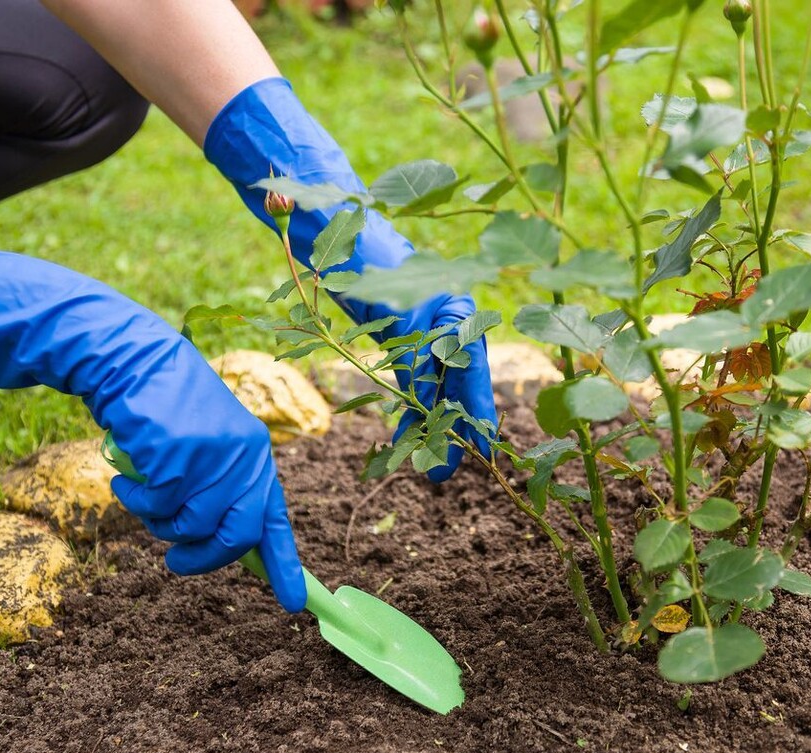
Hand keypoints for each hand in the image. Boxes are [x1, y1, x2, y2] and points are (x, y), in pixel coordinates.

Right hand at [0, 238, 306, 611]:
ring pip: (190, 526)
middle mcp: (244, 457)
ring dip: (159, 523)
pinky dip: (135, 500)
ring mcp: (213, 456)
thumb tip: (230, 544)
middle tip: (176, 562)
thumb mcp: (209, 444)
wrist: (133, 360)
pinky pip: (157, 506)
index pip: (276, 518)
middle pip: (235, 535)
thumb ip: (222, 487)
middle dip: (203, 559)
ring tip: (143, 495)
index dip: (285, 564)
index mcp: (256, 455)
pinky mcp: (178, 456)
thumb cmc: (166, 409)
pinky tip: (127, 480)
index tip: (296, 604)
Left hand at [206, 78, 497, 478]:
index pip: (474, 370)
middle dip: (453, 426)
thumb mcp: (394, 315)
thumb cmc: (367, 260)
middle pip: (458, 382)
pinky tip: (405, 434)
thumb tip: (426, 407)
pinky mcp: (402, 333)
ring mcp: (426, 327)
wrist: (330, 225)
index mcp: (457, 310)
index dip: (477, 411)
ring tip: (428, 463)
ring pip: (434, 384)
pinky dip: (409, 404)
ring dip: (429, 422)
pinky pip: (411, 377)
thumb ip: (413, 359)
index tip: (480, 446)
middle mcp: (448, 320)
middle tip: (447, 468)